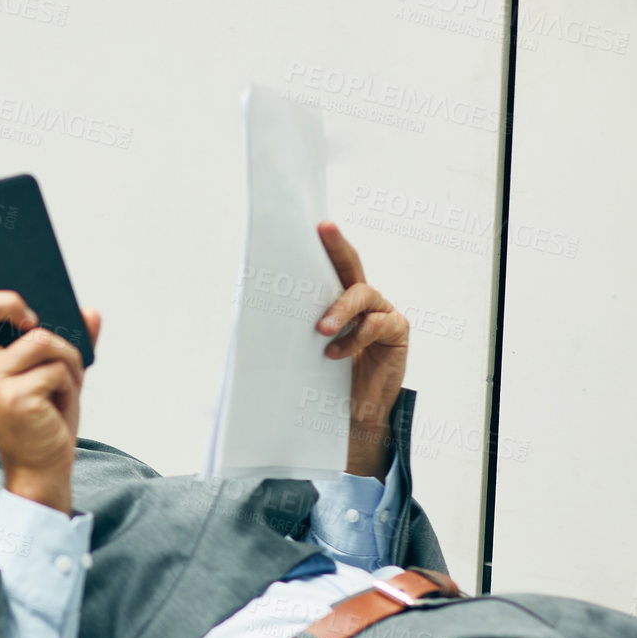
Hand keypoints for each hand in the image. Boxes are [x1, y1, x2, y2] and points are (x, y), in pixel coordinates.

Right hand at [0, 249, 100, 514]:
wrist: (43, 469)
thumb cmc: (44, 421)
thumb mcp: (57, 375)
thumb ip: (68, 341)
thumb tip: (89, 310)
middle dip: (9, 301)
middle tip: (32, 316)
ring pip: (41, 339)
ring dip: (68, 359)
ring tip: (66, 384)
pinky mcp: (13, 398)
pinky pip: (57, 367)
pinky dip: (72, 382)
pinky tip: (63, 403)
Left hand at [315, 221, 408, 477]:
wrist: (354, 413)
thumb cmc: (326, 378)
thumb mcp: (304, 349)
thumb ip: (291, 327)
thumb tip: (240, 314)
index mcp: (339, 299)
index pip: (331, 266)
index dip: (325, 243)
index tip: (313, 223)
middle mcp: (363, 300)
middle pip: (351, 265)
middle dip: (338, 245)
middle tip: (325, 229)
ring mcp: (382, 313)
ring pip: (363, 295)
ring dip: (340, 309)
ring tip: (321, 329)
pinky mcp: (396, 331)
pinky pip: (377, 324)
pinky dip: (354, 337)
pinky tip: (334, 354)